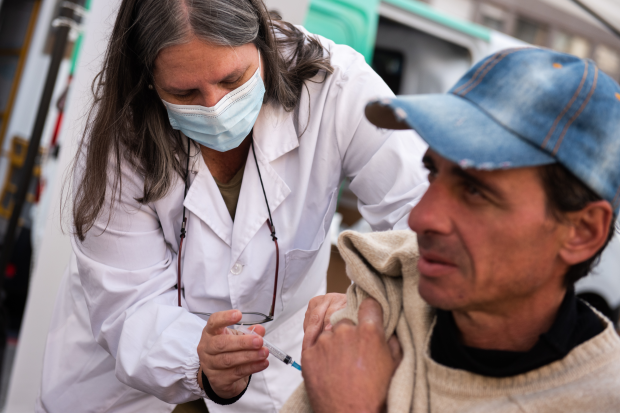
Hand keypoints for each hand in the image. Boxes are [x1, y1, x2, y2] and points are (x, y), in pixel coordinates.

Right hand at [197, 310, 268, 398]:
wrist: (221, 375)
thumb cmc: (229, 350)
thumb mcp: (238, 337)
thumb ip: (249, 332)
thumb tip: (260, 329)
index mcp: (210, 333)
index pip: (214, 322)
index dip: (225, 318)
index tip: (239, 314)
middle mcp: (206, 348)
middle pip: (221, 344)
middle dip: (243, 342)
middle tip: (259, 341)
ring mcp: (209, 365)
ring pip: (229, 360)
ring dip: (249, 356)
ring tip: (264, 353)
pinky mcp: (217, 380)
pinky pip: (236, 373)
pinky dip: (251, 368)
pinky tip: (262, 363)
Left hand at [302, 298, 402, 412]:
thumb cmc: (374, 398)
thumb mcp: (395, 367)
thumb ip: (393, 342)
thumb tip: (389, 331)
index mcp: (369, 332)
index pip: (368, 304)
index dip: (370, 310)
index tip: (368, 313)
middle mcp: (345, 332)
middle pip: (347, 321)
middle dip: (350, 333)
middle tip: (354, 352)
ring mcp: (324, 343)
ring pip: (329, 333)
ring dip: (334, 343)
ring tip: (340, 363)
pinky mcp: (308, 354)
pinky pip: (311, 339)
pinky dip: (317, 345)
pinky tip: (324, 356)